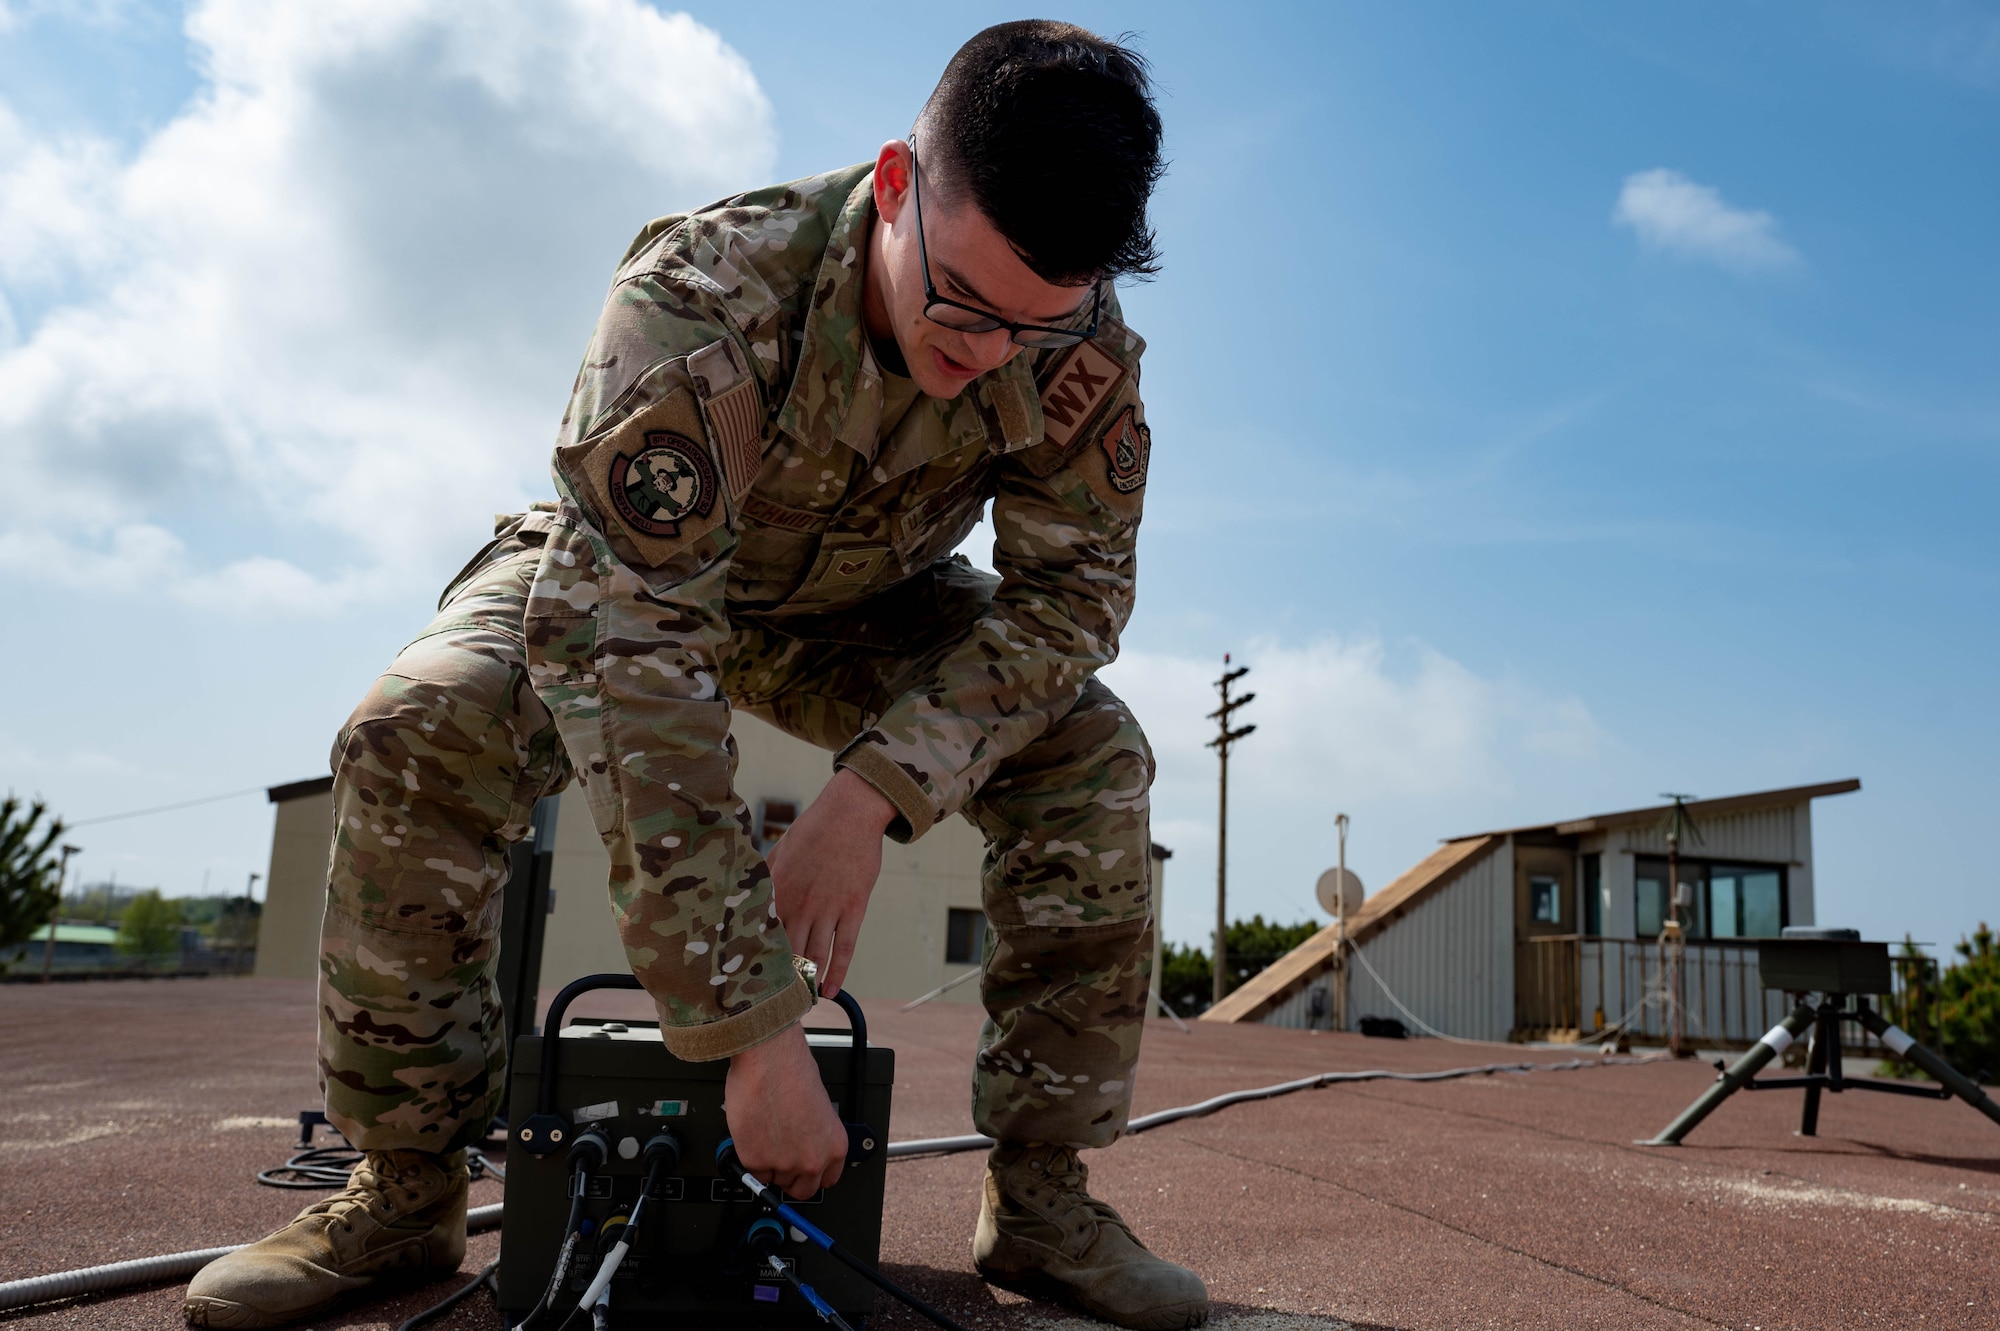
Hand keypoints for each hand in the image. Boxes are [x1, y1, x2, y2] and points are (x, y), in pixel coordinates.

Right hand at [725, 1023, 847, 1198]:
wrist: (769, 1058)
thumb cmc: (792, 1070)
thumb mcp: (818, 1108)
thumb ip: (814, 1133)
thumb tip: (803, 1141)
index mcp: (835, 1145)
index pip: (827, 1180)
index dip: (811, 1173)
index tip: (802, 1169)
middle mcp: (813, 1160)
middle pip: (802, 1189)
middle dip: (790, 1176)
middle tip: (780, 1156)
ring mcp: (784, 1164)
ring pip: (774, 1181)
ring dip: (768, 1164)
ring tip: (766, 1133)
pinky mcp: (756, 1161)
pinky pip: (751, 1172)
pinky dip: (749, 1156)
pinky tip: (753, 1132)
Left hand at [767, 767, 894, 998]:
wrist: (851, 813)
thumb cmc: (813, 829)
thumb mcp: (780, 851)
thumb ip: (763, 877)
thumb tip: (744, 893)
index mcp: (778, 891)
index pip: (762, 936)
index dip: (754, 962)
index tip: (746, 985)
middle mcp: (801, 904)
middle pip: (787, 952)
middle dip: (779, 981)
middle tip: (771, 1006)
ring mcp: (829, 908)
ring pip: (816, 955)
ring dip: (807, 983)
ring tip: (799, 1005)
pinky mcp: (853, 908)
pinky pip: (845, 947)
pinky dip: (838, 972)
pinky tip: (829, 991)